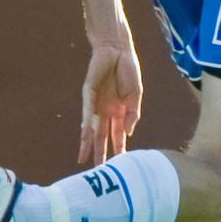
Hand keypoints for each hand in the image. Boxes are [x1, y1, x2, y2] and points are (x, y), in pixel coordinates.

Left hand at [78, 38, 142, 163]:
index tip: (120, 164)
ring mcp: (97, 104)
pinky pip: (87, 112)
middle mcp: (106, 110)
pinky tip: (84, 137)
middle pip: (103, 136)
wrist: (117, 50)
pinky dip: (85, 125)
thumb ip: (133, 113)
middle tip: (99, 171)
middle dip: (101, 153)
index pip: (118, 134)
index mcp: (120, 111)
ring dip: (88, 145)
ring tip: (85, 161)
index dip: (119, 148)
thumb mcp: (136, 94)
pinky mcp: (88, 94)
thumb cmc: (128, 70)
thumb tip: (129, 132)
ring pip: (91, 129)